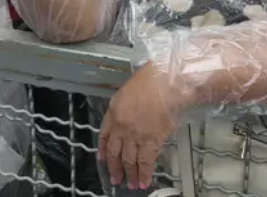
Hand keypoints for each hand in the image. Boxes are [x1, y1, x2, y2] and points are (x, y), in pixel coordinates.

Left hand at [99, 64, 189, 189]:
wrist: (164, 84)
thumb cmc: (149, 81)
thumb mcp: (127, 92)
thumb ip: (123, 108)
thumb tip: (126, 119)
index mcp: (113, 112)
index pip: (103, 135)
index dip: (102, 149)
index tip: (102, 158)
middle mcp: (121, 126)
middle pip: (114, 152)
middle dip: (114, 167)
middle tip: (115, 179)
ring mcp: (134, 135)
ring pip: (128, 160)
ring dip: (129, 175)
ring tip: (130, 184)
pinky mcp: (150, 142)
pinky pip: (145, 163)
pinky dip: (144, 174)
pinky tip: (144, 182)